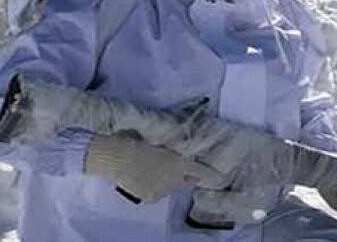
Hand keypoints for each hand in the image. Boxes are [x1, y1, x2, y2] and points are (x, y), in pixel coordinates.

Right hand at [85, 135, 225, 203]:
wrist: (116, 155)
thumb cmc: (138, 140)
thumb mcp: (163, 140)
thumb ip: (177, 148)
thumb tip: (190, 147)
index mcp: (180, 162)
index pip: (203, 172)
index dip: (212, 174)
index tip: (219, 175)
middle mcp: (176, 178)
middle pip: (189, 181)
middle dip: (187, 175)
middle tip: (178, 167)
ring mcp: (164, 189)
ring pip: (172, 187)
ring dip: (169, 181)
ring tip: (154, 170)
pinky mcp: (152, 197)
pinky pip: (158, 193)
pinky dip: (155, 187)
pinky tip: (144, 178)